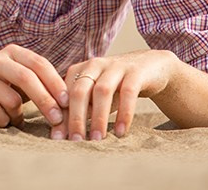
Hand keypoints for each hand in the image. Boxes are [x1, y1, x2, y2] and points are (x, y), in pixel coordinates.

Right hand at [0, 44, 68, 128]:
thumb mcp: (19, 79)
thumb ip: (40, 82)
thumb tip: (74, 98)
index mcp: (12, 52)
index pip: (39, 64)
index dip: (55, 83)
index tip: (68, 102)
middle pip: (26, 78)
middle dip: (45, 100)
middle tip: (57, 120)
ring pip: (11, 99)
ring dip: (19, 115)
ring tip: (17, 119)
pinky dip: (4, 121)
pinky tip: (3, 121)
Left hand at [51, 49, 177, 140]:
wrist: (151, 67)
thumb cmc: (117, 87)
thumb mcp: (96, 97)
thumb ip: (81, 111)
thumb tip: (62, 134)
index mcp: (80, 70)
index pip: (64, 94)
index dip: (60, 116)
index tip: (57, 138)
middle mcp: (95, 65)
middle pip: (79, 91)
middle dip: (76, 117)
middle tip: (75, 141)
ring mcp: (115, 67)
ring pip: (102, 91)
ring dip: (98, 117)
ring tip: (97, 139)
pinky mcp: (136, 72)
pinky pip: (128, 92)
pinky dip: (124, 113)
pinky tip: (120, 131)